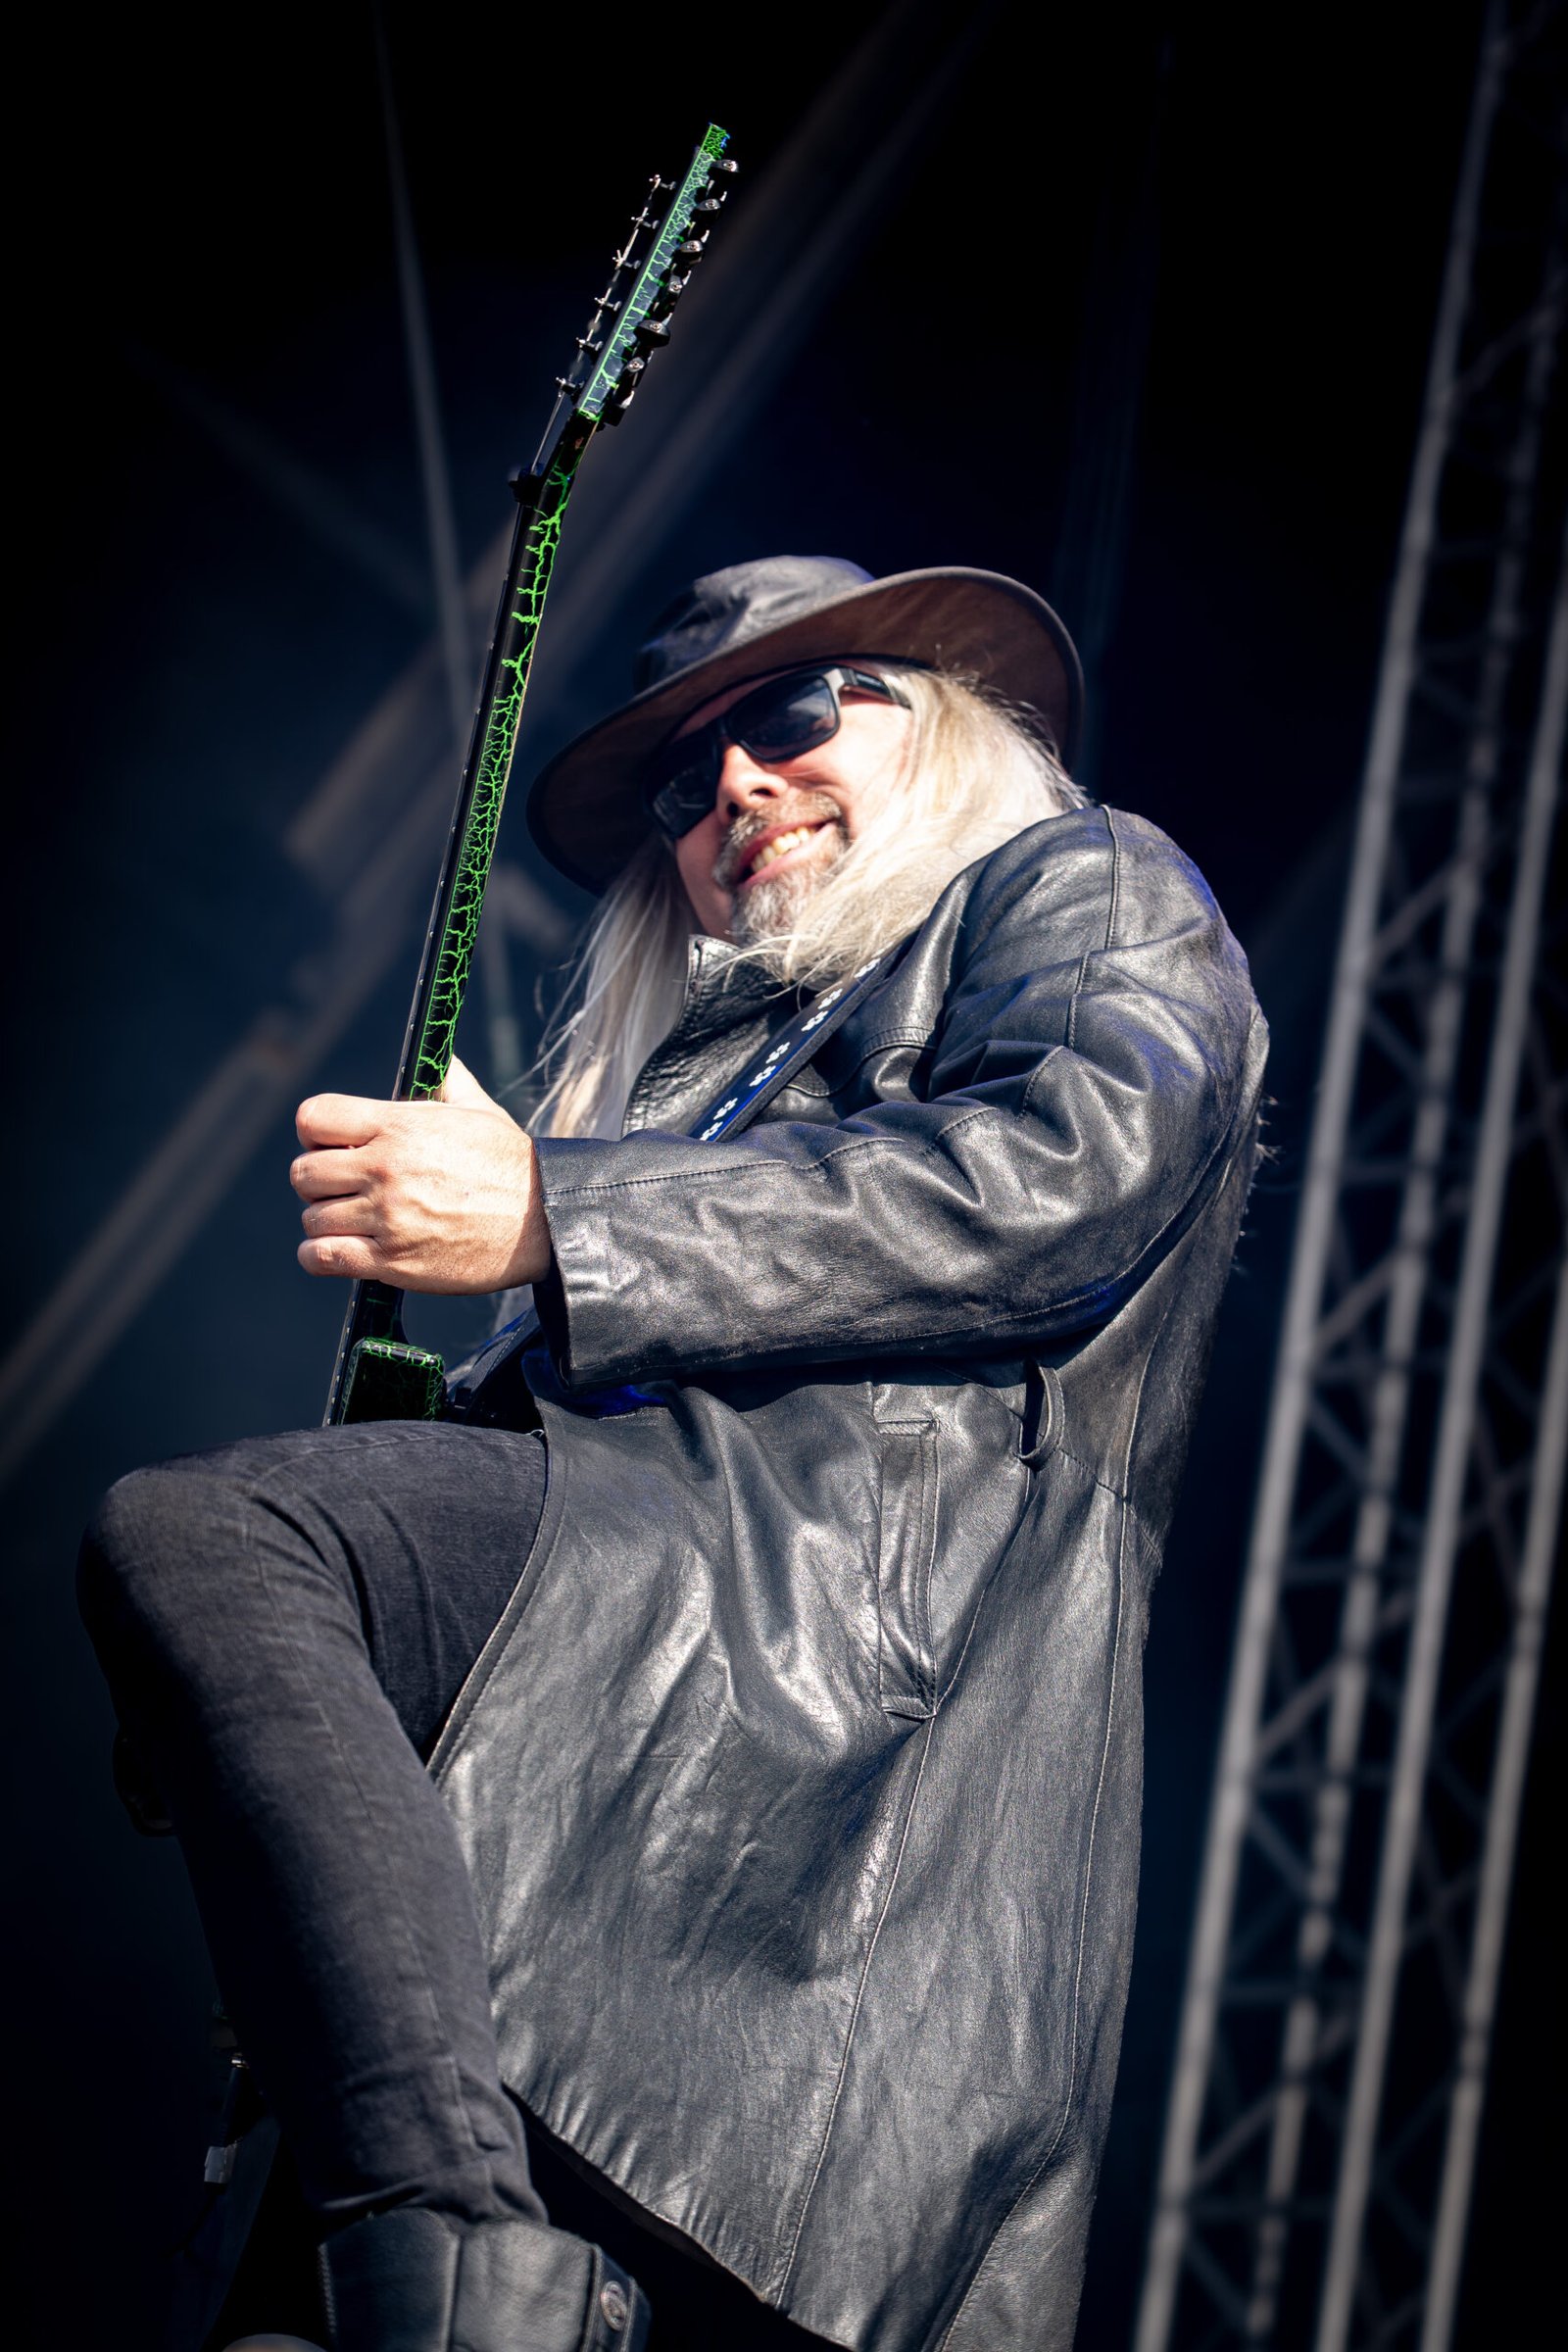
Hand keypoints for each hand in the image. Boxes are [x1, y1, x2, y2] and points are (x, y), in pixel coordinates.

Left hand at [291, 1058, 551, 1292]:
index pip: (314, 1118)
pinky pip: (321, 1257)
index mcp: (398, 1125)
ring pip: (312, 1218)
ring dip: (327, 1220)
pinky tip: (339, 1249)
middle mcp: (385, 1169)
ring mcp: (386, 1217)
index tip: (330, 1146)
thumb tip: (438, 1055)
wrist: (544, 1220)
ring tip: (354, 1221)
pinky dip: (320, 1256)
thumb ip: (447, 1080)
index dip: (315, 1133)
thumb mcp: (479, 1109)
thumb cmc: (511, 1164)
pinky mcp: (391, 1261)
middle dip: (318, 1180)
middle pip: (304, 1172)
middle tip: (344, 1188)